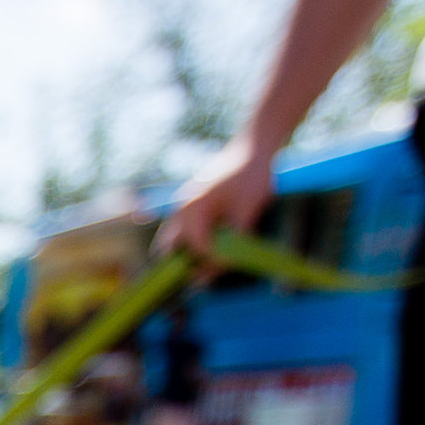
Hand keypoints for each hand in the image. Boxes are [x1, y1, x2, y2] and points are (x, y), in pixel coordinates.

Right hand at [155, 137, 278, 266]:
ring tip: (208, 267)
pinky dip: (193, 245)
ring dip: (188, 256)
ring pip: (174, 241)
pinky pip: (184, 233)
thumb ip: (236, 237)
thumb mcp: (249, 208)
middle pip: (169, 248)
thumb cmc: (253, 174)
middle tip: (205, 277)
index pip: (195, 245)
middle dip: (184, 265)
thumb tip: (225, 264)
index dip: (210, 261)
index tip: (227, 266)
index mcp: (193, 207)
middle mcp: (182, 208)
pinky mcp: (193, 207)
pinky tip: (213, 250)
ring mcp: (184, 207)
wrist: (255, 146)